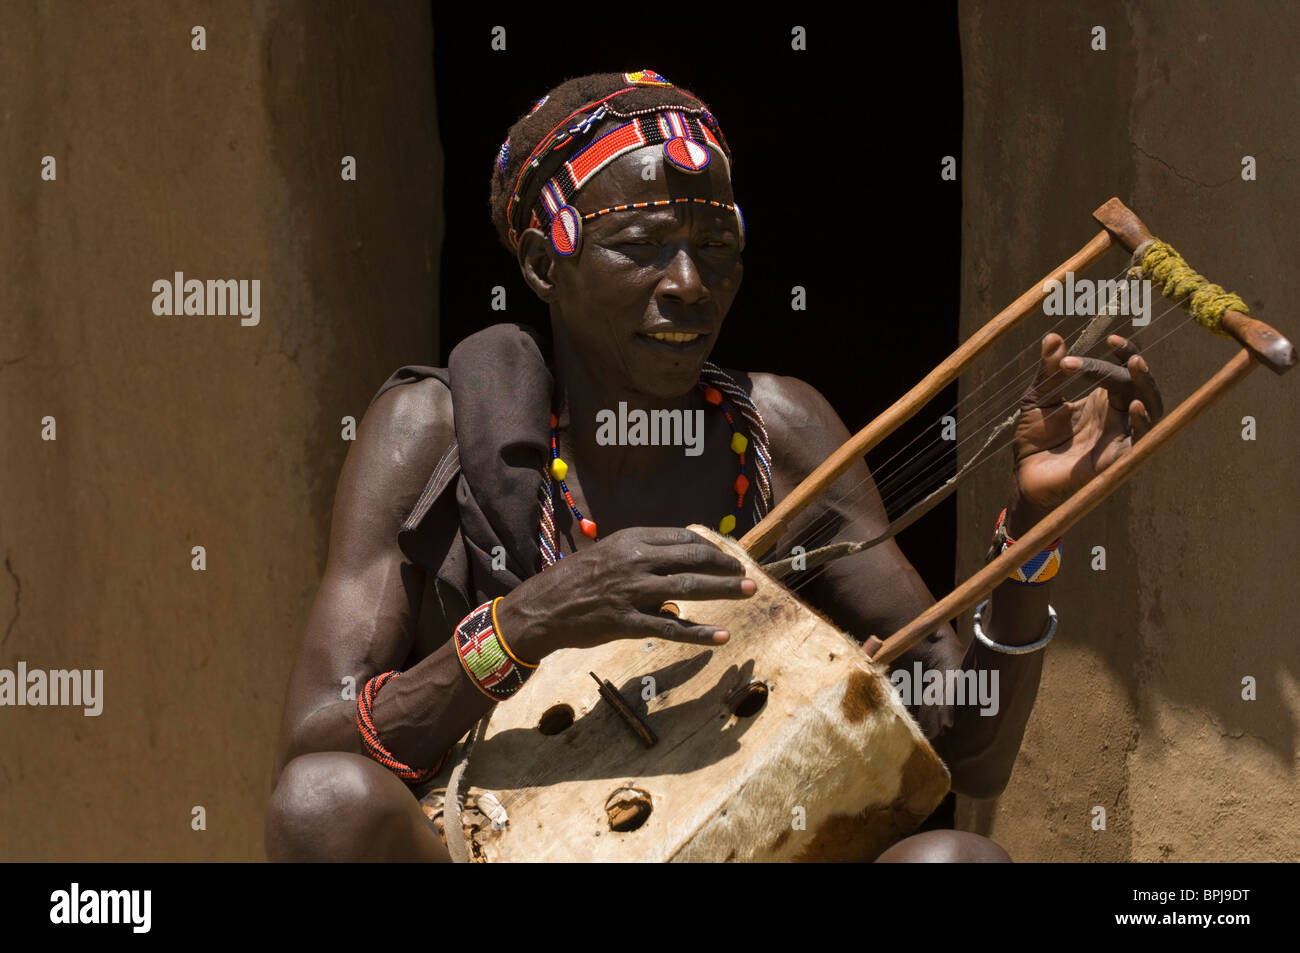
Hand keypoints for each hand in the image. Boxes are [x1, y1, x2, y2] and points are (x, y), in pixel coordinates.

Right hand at [494, 526, 756, 660]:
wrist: (542, 608)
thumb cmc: (575, 579)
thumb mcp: (609, 552)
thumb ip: (643, 552)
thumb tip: (680, 556)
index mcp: (632, 539)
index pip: (684, 538)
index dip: (712, 547)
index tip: (727, 556)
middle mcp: (636, 561)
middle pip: (694, 558)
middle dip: (726, 565)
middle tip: (746, 574)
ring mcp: (633, 592)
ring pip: (690, 587)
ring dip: (725, 589)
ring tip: (748, 591)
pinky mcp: (629, 622)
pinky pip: (672, 628)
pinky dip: (700, 633)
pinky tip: (722, 635)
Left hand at [1011, 332, 1164, 516]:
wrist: (1024, 475)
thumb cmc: (1034, 439)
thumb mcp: (1037, 399)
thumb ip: (1048, 372)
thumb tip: (1053, 337)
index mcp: (1100, 400)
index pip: (1122, 371)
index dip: (1122, 353)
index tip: (1110, 339)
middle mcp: (1115, 416)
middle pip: (1140, 386)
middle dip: (1137, 367)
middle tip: (1127, 354)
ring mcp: (1118, 436)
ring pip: (1150, 408)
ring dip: (1147, 388)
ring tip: (1136, 366)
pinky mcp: (1117, 458)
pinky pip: (1141, 440)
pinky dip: (1142, 422)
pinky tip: (1134, 406)